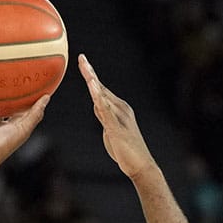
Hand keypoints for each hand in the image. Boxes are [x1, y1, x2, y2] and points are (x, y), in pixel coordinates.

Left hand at [78, 54, 156, 179]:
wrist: (141, 165)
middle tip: (80, 57)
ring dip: (93, 81)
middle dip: (90, 72)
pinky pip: (105, 111)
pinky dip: (99, 98)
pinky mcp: (116, 128)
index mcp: (119, 108)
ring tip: (85, 67)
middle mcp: (120, 108)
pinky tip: (93, 89)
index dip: (92, 76)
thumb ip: (104, 116)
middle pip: (101, 88)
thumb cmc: (127, 149)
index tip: (83, 62)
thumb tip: (97, 104)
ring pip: (103, 95)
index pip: (101, 89)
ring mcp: (119, 117)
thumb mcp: (111, 128)